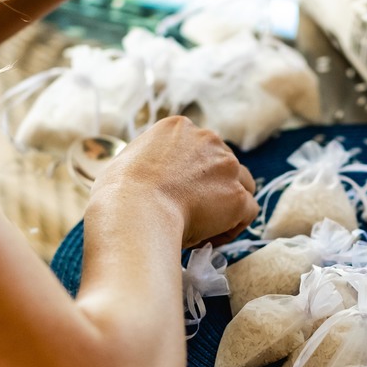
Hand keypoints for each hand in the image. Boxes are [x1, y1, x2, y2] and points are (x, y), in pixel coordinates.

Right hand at [92, 116, 258, 248]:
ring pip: (242, 185)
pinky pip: (248, 211)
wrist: (133, 211)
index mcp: (178, 127)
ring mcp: (226, 166)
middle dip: (212, 187)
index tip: (178, 193)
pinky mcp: (237, 195)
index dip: (191, 174)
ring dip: (228, 205)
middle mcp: (207, 139)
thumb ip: (146, 162)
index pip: (198, 148)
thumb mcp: (126, 161)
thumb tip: (146, 176)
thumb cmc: (118, 192)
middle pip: (223, 164)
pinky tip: (209, 238)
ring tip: (203, 228)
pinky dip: (233, 227)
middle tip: (193, 212)